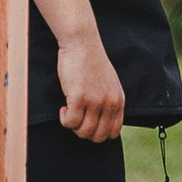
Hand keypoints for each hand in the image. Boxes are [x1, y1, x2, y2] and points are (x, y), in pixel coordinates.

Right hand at [55, 28, 126, 143]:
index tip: (88, 123)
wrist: (82, 44)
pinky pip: (71, 122)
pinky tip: (63, 107)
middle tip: (76, 119)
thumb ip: (108, 102)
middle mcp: (110, 103)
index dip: (98, 133)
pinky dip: (64, 119)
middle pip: (98, 137)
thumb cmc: (91, 63)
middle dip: (84, 132)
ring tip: (69, 111)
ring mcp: (95, 101)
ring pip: (83, 132)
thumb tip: (100, 123)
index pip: (113, 132)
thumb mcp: (109, 84)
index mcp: (118, 100)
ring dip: (73, 126)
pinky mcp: (79, 98)